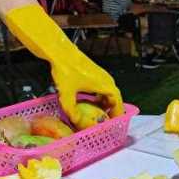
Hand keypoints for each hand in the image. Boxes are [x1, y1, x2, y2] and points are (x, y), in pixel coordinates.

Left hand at [3, 3, 123, 121]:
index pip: (117, 102)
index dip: (117, 114)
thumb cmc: (65, 72)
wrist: (61, 52)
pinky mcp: (94, 72)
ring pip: (108, 92)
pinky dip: (98, 96)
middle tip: (104, 122)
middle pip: (114, 97)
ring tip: (95, 114)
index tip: (114, 124)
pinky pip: (102, 87)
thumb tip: (82, 126)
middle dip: (110, 110)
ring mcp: (101, 74)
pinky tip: (87, 102)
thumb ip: (74, 113)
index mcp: (104, 85)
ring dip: (104, 103)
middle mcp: (106, 79)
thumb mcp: (67, 96)